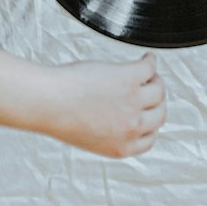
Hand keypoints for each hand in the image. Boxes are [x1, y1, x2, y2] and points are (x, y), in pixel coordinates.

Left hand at [45, 54, 165, 157]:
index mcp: (122, 147)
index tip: (145, 113)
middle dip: (156, 103)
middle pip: (159, 115)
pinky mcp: (129, 78)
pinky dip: (150, 61)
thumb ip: (108, 132)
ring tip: (148, 72)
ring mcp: (132, 102)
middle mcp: (132, 128)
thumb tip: (117, 115)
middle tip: (149, 90)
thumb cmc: (58, 115)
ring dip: (155, 80)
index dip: (149, 124)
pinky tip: (147, 58)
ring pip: (158, 90)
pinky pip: (149, 68)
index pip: (150, 139)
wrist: (47, 102)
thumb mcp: (89, 136)